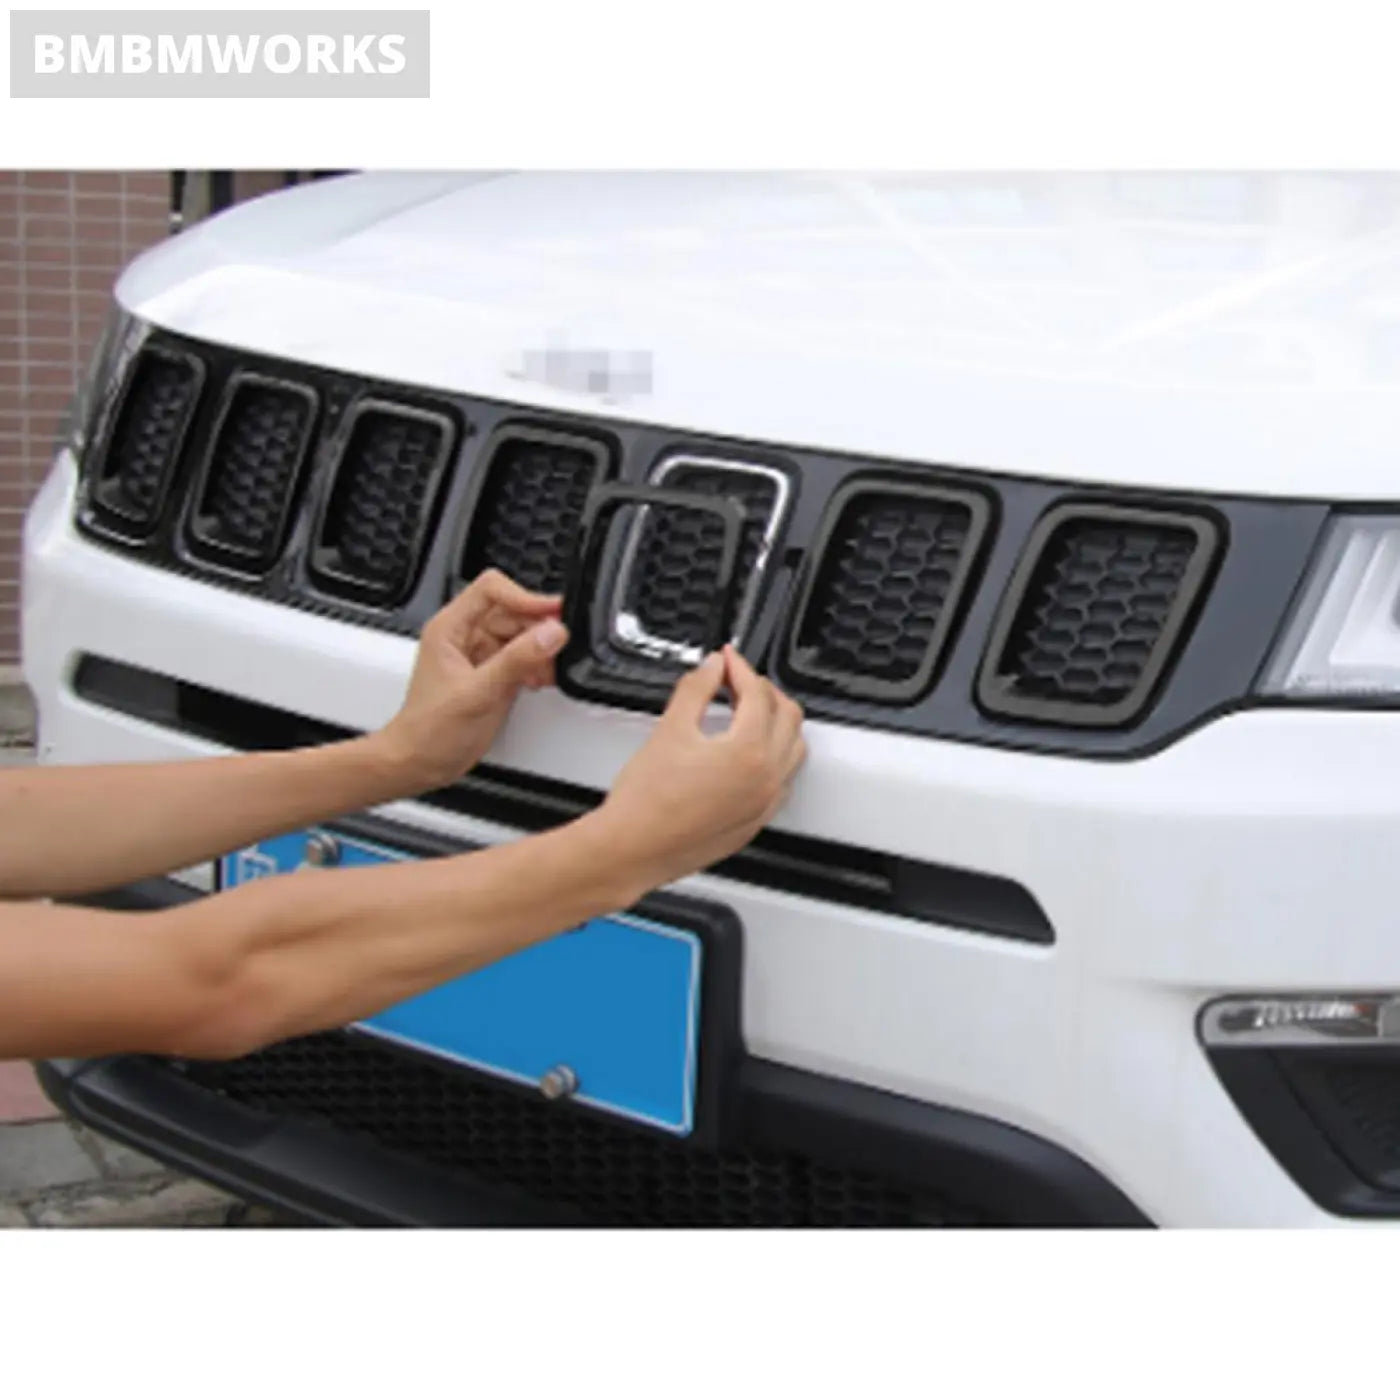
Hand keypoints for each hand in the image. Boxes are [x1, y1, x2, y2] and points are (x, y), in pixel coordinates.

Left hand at [372, 570, 567, 791]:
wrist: (419, 762)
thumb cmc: (429, 731)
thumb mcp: (478, 693)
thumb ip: (517, 660)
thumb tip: (550, 633)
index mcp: (450, 628)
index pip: (492, 590)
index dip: (524, 597)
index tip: (552, 614)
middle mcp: (465, 637)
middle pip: (512, 612)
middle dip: (537, 628)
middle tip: (559, 644)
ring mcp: (480, 656)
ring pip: (520, 635)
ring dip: (540, 649)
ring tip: (549, 668)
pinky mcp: (492, 675)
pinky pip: (522, 658)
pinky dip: (536, 666)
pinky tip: (541, 680)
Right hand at [592, 645, 806, 891]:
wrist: (632, 849)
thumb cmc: (646, 802)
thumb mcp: (670, 729)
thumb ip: (696, 689)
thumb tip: (712, 668)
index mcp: (748, 751)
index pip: (758, 694)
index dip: (740, 669)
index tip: (727, 660)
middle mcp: (766, 778)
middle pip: (788, 717)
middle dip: (764, 692)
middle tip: (737, 681)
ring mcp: (764, 803)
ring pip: (794, 750)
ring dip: (777, 724)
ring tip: (749, 712)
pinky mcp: (755, 822)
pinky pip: (783, 781)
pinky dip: (776, 758)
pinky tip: (752, 753)